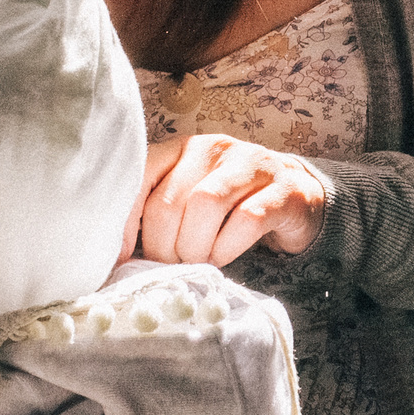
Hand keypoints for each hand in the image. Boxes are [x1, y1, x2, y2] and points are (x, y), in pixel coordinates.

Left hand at [131, 133, 325, 265]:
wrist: (295, 198)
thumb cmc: (229, 206)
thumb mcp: (188, 201)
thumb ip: (156, 217)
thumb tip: (118, 258)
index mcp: (180, 148)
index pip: (139, 175)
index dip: (126, 221)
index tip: (122, 258)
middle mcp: (212, 148)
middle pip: (171, 201)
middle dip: (164, 246)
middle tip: (171, 266)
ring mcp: (250, 164)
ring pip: (205, 205)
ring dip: (195, 247)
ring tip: (198, 262)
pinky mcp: (282, 189)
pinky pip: (246, 220)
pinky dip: (227, 248)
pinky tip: (224, 256)